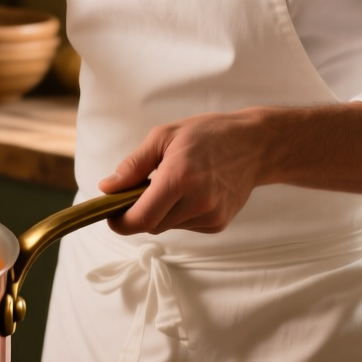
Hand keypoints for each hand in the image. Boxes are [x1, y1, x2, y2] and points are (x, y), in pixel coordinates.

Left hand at [97, 109, 271, 234]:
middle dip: (139, 212)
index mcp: (180, 178)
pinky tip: (192, 192)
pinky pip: (185, 226)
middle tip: (142, 188)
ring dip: (161, 212)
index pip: (141, 218)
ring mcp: (211, 215)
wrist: (255, 145)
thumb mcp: (164, 137)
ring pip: (168, 226)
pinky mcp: (219, 223)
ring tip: (175, 184)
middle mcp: (198, 201)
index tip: (112, 216)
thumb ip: (133, 165)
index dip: (120, 223)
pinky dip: (179, 213)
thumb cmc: (207, 134)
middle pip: (151, 225)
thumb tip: (107, 188)